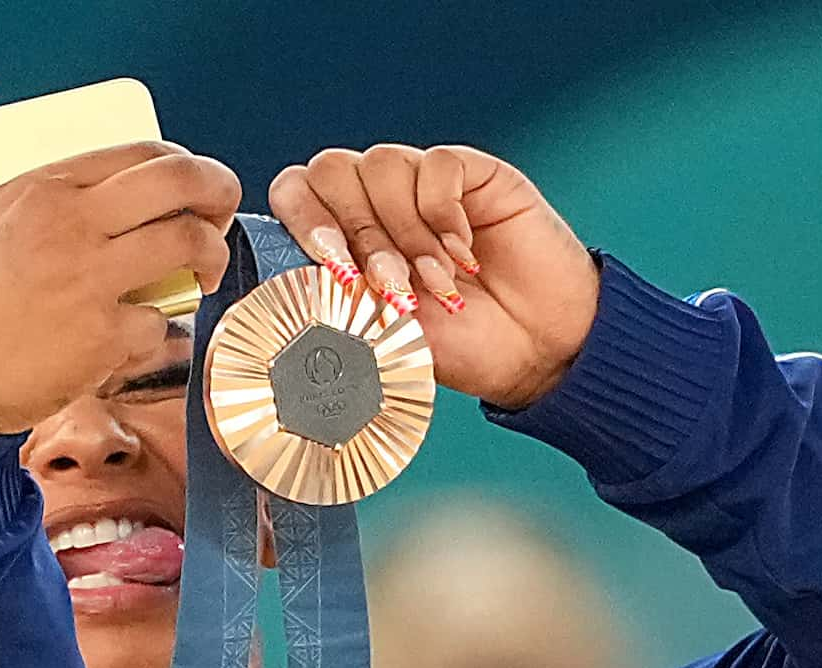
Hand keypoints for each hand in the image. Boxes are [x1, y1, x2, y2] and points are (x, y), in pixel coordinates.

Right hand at [0, 69, 241, 434]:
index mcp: (39, 189)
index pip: (138, 152)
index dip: (179, 161)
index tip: (186, 181)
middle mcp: (71, 227)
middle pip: (180, 184)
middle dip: (218, 189)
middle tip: (221, 208)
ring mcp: (90, 284)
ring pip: (188, 246)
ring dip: (211, 255)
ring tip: (204, 270)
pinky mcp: (101, 341)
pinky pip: (161, 323)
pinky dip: (163, 328)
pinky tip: (150, 330)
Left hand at [268, 144, 598, 408]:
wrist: (532, 351)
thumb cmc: (454, 347)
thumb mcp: (378, 334)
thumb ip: (334, 299)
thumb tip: (288, 281)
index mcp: (341, 236)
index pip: (294, 192)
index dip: (302, 222)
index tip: (333, 270)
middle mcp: (375, 201)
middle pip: (330, 169)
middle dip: (355, 232)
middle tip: (392, 285)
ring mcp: (421, 183)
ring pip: (380, 163)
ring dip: (404, 232)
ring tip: (436, 281)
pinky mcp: (472, 172)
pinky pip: (436, 164)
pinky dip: (442, 213)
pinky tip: (462, 254)